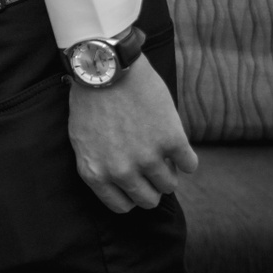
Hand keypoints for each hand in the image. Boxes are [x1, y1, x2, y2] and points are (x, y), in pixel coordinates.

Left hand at [66, 60, 199, 212]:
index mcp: (95, 172)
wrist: (106, 66)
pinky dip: (187, 157)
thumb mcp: (82, 138)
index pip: (121, 206)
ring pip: (169, 185)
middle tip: (153, 169)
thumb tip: (119, 181)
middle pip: (148, 200)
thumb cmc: (89, 98)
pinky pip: (190, 165)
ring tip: (163, 152)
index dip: (131, 195)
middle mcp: (121, 171)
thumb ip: (100, 163)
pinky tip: (177, 144)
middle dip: (152, 187)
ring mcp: (147, 157)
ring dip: (169, 171)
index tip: (137, 184)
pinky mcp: (171, 141)